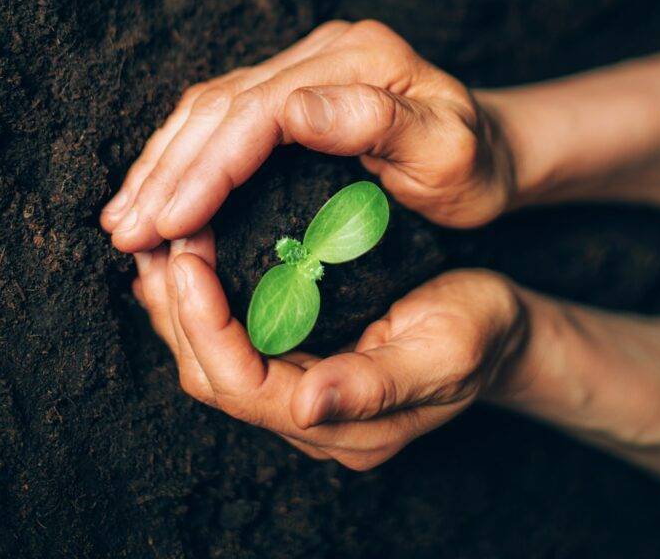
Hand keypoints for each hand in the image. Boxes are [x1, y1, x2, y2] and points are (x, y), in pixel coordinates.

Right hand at [101, 19, 516, 251]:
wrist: (489, 151)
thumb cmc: (475, 165)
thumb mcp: (448, 152)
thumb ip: (376, 124)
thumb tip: (292, 109)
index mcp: (361, 58)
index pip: (263, 109)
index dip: (211, 165)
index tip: (172, 221)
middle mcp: (324, 50)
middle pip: (224, 105)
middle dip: (170, 170)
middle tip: (126, 233)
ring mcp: (304, 63)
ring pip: (211, 106)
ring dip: (162, 162)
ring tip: (123, 218)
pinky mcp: (292, 84)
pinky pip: (222, 115)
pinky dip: (182, 154)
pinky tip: (155, 188)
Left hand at [133, 231, 525, 469]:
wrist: (498, 329)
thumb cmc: (479, 331)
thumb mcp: (445, 351)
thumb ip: (376, 385)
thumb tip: (304, 408)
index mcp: (340, 424)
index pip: (243, 386)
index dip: (204, 325)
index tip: (187, 257)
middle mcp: (307, 415)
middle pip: (211, 374)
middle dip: (176, 307)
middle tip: (162, 235)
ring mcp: (298, 388)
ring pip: (209, 357)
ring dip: (176, 301)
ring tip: (161, 241)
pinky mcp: (295, 357)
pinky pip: (229, 335)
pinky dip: (199, 297)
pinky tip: (188, 256)